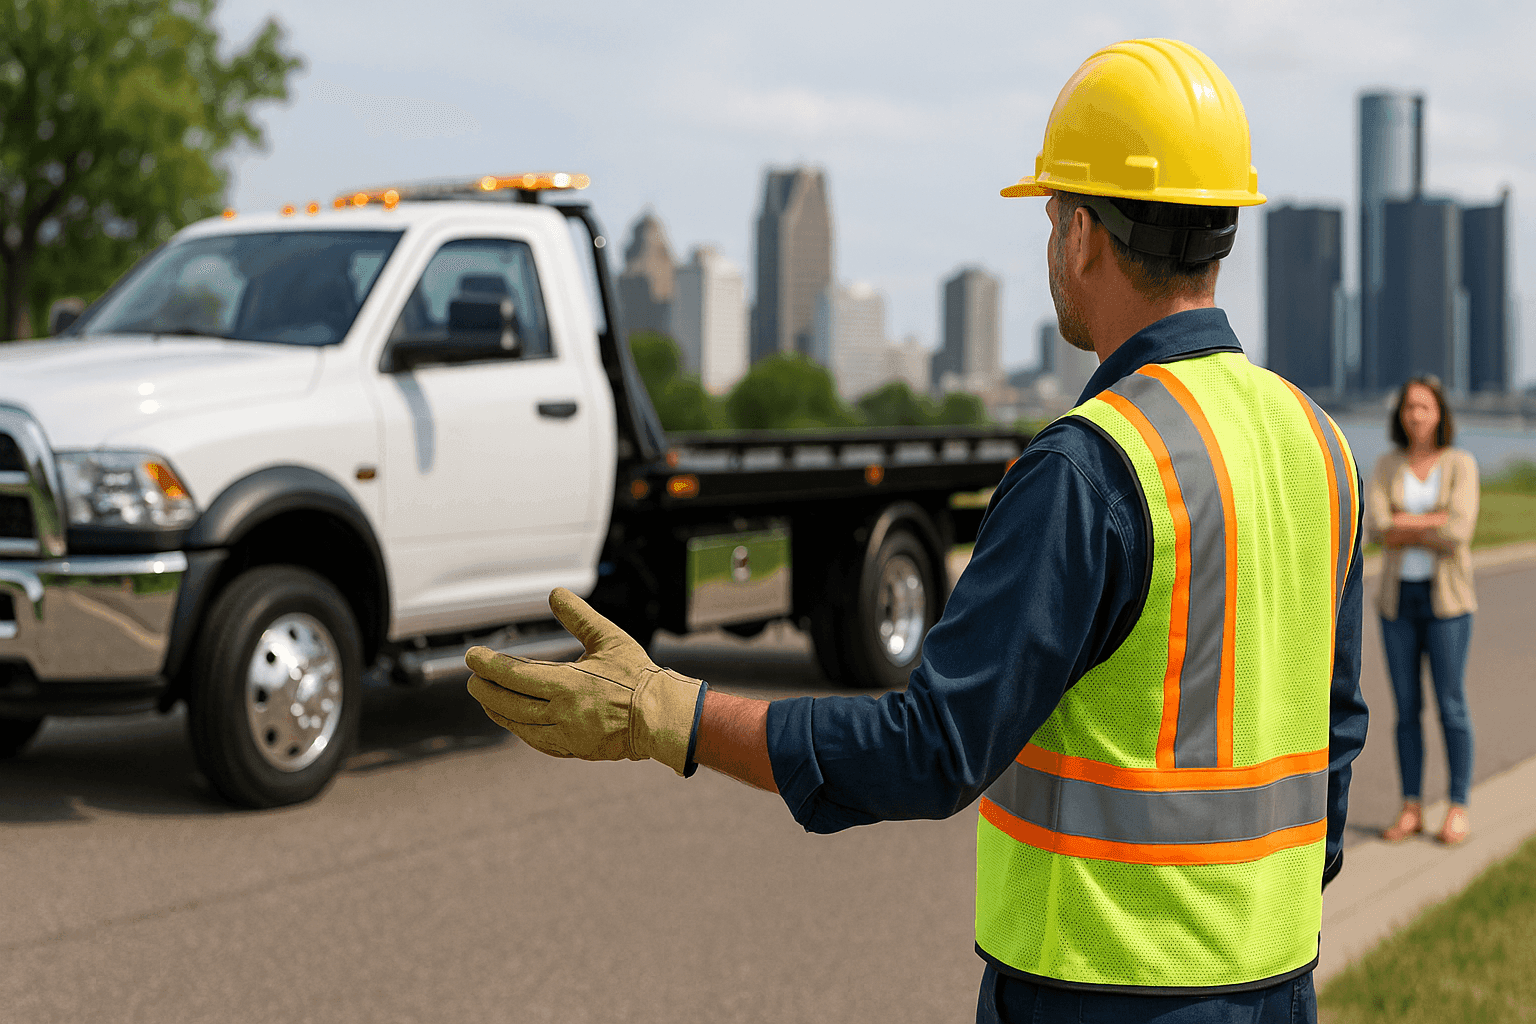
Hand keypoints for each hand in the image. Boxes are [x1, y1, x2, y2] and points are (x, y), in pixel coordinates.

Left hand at [465, 589, 704, 774]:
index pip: (514, 675)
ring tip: (485, 698)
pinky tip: (514, 721)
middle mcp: (561, 714)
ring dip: (498, 711)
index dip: (489, 666)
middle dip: (485, 690)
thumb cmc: (637, 675)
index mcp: (568, 685)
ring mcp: (566, 736)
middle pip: (509, 703)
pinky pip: (537, 741)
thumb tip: (555, 593)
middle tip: (472, 679)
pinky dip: (520, 729)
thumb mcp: (609, 638)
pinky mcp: (574, 749)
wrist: (661, 717)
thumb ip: (579, 616)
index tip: (472, 656)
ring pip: (518, 726)